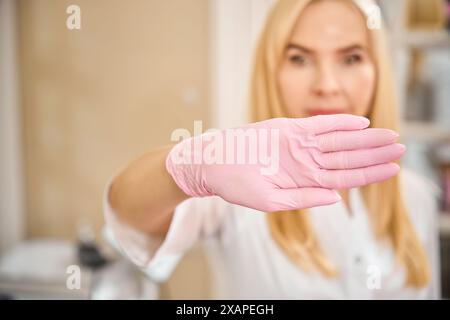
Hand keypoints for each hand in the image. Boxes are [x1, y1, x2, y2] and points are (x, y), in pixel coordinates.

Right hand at [166, 114, 404, 211]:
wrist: (214, 163)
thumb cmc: (237, 186)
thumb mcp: (270, 201)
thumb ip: (303, 199)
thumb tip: (335, 198)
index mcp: (304, 181)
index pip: (344, 178)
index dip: (369, 173)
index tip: (393, 170)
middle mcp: (306, 162)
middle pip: (347, 157)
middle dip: (374, 153)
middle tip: (401, 147)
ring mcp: (298, 144)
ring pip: (338, 140)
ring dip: (364, 138)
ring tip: (389, 136)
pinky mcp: (288, 129)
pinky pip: (318, 124)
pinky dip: (339, 122)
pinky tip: (360, 122)